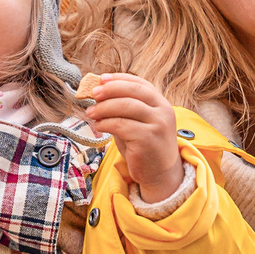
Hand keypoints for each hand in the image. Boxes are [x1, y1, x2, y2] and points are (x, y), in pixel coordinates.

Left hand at [79, 73, 182, 203]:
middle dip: (110, 89)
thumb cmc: (145, 147)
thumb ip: (123, 110)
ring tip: (91, 112)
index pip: (140, 83)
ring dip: (104, 107)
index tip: (102, 78)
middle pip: (133, 91)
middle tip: (93, 93)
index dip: (120, 79)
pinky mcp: (147, 139)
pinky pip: (120, 125)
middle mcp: (162, 111)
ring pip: (125, 106)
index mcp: (161, 103)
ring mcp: (157, 124)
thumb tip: (99, 96)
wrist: (160, 174)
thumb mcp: (137, 123)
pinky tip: (99, 125)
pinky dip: (105, 123)